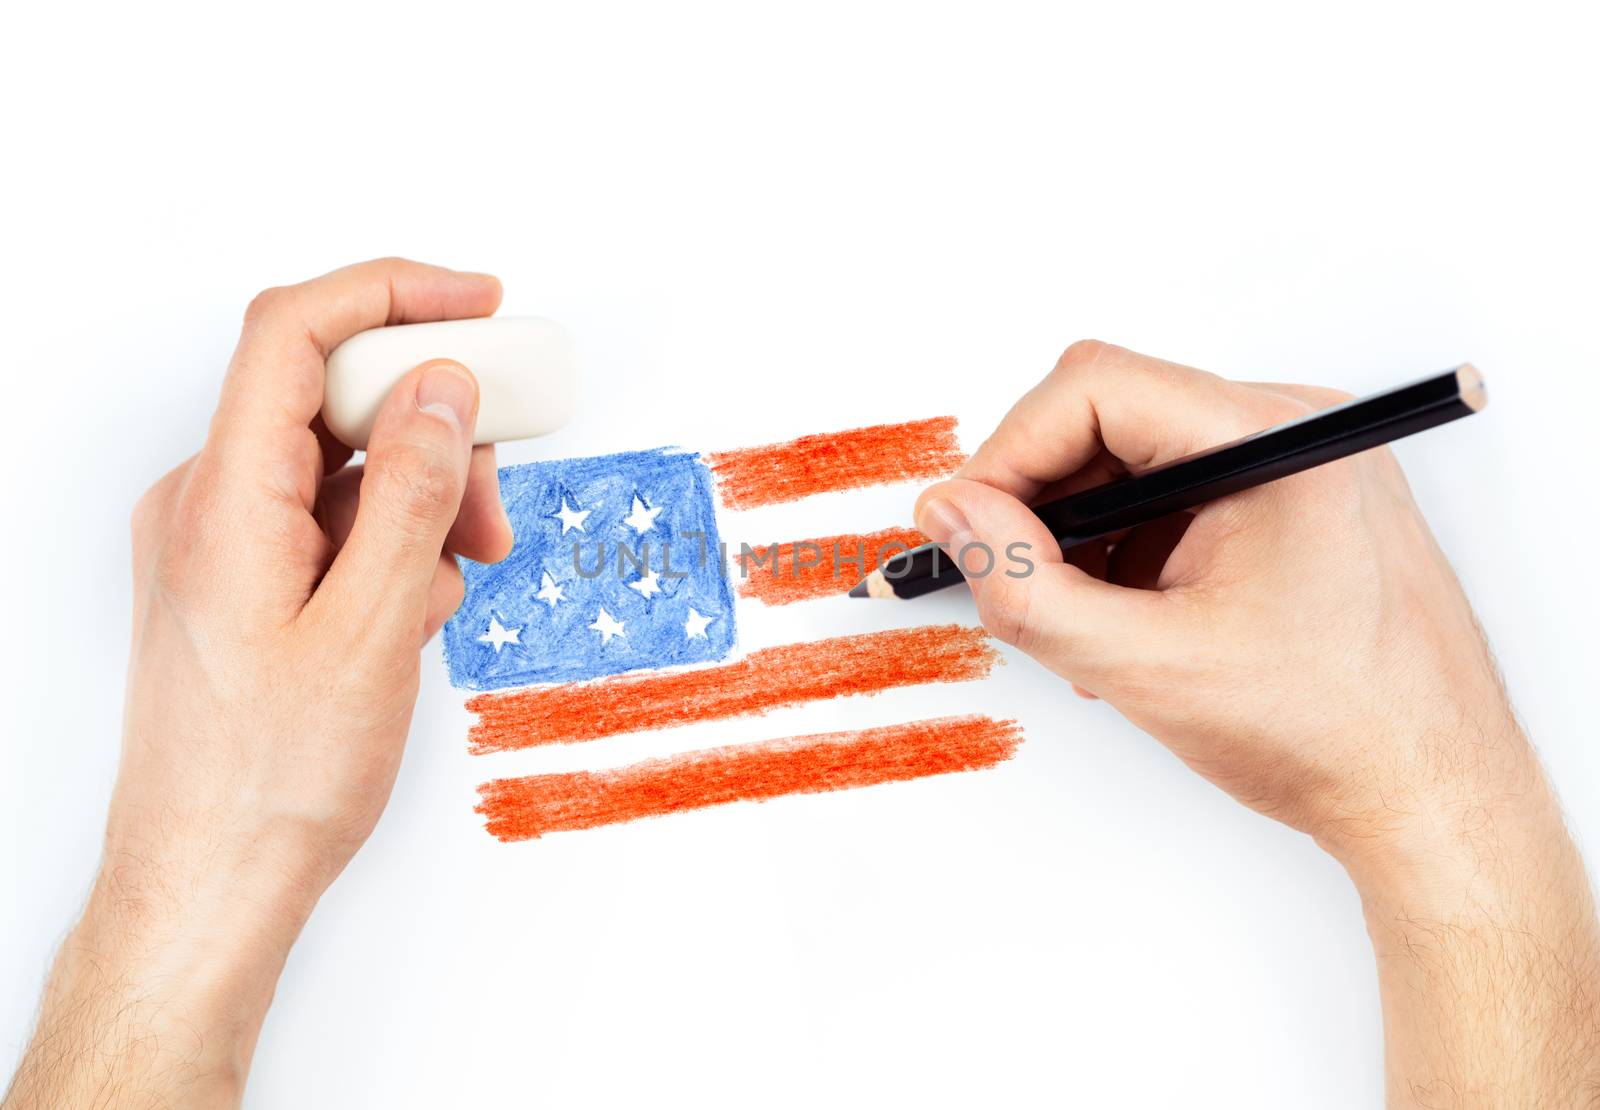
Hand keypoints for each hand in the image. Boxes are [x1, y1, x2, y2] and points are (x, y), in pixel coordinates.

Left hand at [4, 259, 511, 1107]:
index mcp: (223, 498)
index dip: (393, 294)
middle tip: (496, 501)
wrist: (210, 883)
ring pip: (343, 464)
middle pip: (334, 399)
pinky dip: (391, 543)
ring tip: (458, 577)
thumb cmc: (270, 781)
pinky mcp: (248, 578)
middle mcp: (210, 502)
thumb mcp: (371, 628)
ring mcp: (225, 541)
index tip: (480, 305)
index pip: (295, 332)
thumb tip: (444, 389)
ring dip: (423, 500)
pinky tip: (414, 610)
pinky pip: (332, 519)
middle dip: (434, 432)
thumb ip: (411, 494)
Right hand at [917, 340, 1599, 1102]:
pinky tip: (1126, 621)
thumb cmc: (1332, 733)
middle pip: (1110, 415)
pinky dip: (1126, 550)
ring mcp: (1296, 464)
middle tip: (1008, 578)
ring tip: (1080, 623)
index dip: (1009, 454)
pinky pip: (1173, 494)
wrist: (1432, 794)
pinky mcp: (1289, 502)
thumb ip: (1025, 586)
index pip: (1094, 389)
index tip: (965, 526)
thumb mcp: (1145, 667)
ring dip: (1081, 532)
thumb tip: (949, 514)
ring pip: (1134, 459)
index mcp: (1275, 444)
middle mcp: (1293, 432)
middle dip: (1042, 498)